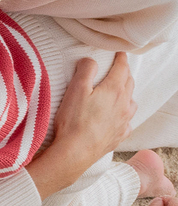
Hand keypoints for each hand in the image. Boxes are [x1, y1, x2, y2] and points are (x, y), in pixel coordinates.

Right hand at [28, 53, 135, 199]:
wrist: (75, 152)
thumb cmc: (73, 122)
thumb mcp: (75, 90)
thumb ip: (85, 71)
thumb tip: (90, 60)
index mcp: (114, 90)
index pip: (122, 68)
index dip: (121, 58)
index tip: (120, 53)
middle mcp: (124, 104)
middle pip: (129, 83)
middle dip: (124, 74)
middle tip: (117, 70)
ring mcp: (124, 121)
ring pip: (131, 102)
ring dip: (126, 95)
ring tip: (118, 94)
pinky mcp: (119, 135)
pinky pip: (127, 122)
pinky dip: (124, 116)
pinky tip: (117, 118)